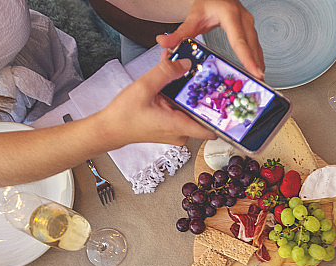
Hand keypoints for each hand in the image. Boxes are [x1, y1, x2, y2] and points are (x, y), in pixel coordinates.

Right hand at [98, 56, 216, 146]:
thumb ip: (166, 73)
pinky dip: (177, 95)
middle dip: (201, 92)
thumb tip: (185, 63)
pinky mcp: (170, 126)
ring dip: (187, 91)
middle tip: (203, 73)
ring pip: (189, 108)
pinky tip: (171, 80)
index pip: (211, 128)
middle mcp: (181, 132)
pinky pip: (180, 109)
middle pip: (201, 112)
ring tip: (184, 71)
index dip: (221, 116)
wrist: (109, 129)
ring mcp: (176, 130)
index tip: (226, 99)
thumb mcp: (144, 87)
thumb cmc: (123, 116)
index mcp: (178, 126)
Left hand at [156, 0, 264, 78]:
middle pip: (252, 46)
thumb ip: (180, 33)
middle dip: (256, 65)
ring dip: (258, 64)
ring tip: (259, 81)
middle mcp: (243, 20)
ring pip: (256, 47)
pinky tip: (256, 71)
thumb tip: (163, 43)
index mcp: (230, 16)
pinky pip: (256, 47)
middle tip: (259, 81)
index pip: (239, 41)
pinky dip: (256, 60)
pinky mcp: (250, 30)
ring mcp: (249, 25)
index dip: (247, 57)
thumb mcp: (193, 17)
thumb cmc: (207, 3)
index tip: (254, 71)